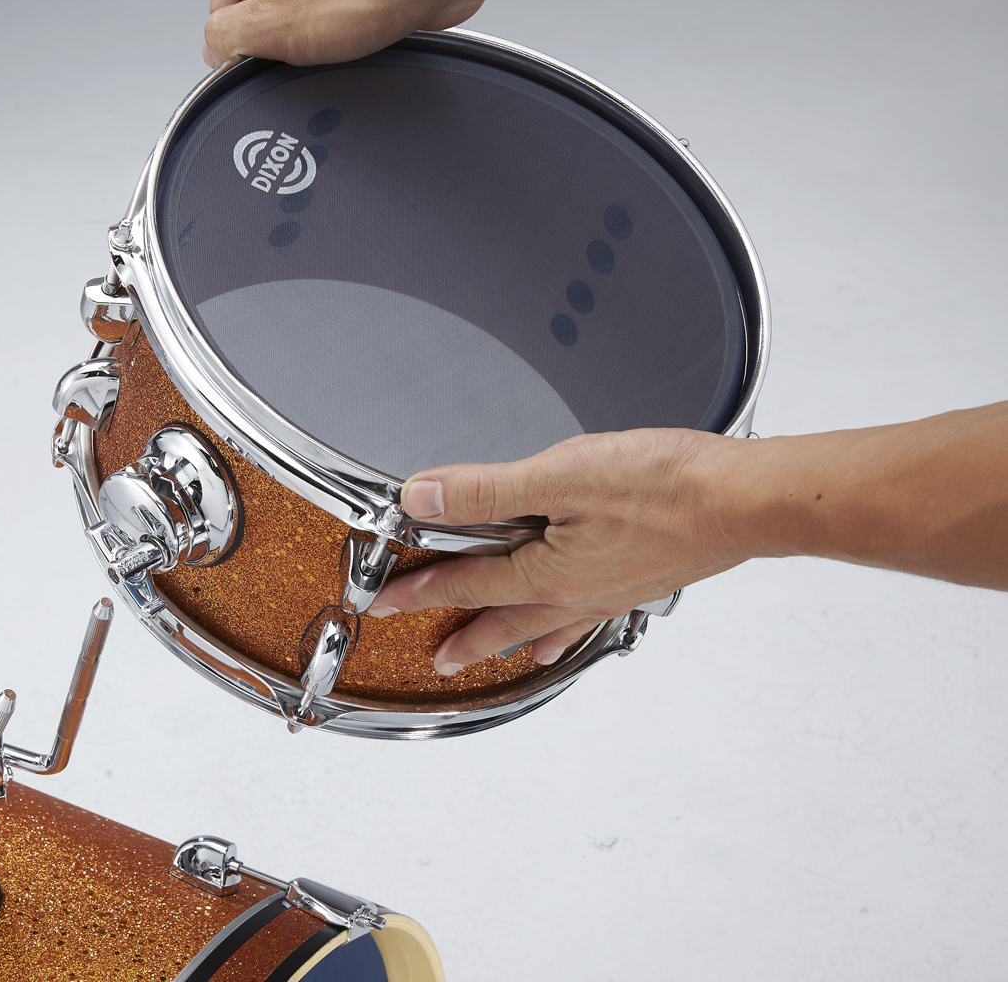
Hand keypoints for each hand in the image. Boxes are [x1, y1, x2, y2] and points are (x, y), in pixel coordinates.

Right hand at [203, 0, 509, 67]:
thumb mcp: (277, 21)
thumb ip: (229, 35)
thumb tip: (213, 51)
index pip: (221, 13)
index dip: (235, 48)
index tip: (255, 65)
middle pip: (264, 23)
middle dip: (281, 52)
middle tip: (304, 56)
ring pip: (305, 31)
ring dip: (319, 51)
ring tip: (341, 45)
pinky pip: (341, 31)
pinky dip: (350, 45)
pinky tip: (363, 43)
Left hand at [370, 403, 1007, 674]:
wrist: (749, 499)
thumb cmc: (666, 483)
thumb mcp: (560, 475)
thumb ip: (486, 490)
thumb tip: (423, 500)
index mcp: (547, 572)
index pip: (465, 584)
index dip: (419, 591)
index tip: (384, 604)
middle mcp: (576, 594)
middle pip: (502, 620)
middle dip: (463, 637)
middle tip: (434, 659)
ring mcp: (612, 592)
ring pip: (547, 625)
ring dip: (512, 641)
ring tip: (495, 655)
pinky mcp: (644, 579)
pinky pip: (588, 617)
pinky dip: (567, 629)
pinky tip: (572, 626)